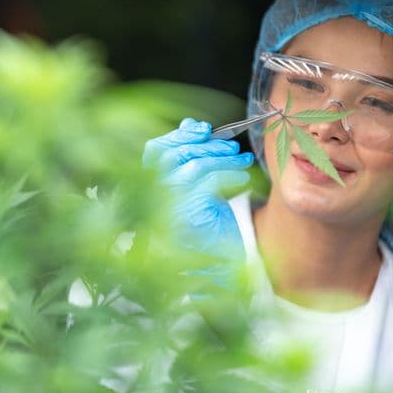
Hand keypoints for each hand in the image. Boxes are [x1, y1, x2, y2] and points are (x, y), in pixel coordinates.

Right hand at [142, 118, 253, 282]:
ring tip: (242, 160)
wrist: (217, 268)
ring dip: (223, 158)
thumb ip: (189, 157)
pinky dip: (230, 175)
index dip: (178, 135)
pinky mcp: (188, 215)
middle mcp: (152, 197)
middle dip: (206, 144)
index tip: (202, 129)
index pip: (154, 151)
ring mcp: (168, 206)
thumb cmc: (206, 227)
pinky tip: (243, 178)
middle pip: (173, 154)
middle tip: (232, 146)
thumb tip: (190, 125)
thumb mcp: (198, 187)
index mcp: (150, 188)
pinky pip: (210, 182)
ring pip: (193, 166)